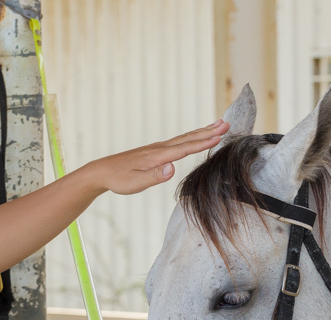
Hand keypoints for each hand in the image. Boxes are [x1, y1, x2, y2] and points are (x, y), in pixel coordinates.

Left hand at [97, 120, 228, 194]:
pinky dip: (191, 136)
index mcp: (157, 157)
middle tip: (228, 123)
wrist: (102, 171)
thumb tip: (172, 168)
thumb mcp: (135, 183)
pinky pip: (178, 141)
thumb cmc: (119, 180)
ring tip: (219, 124)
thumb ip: (154, 176)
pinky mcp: (155, 150)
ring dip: (202, 131)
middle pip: (188, 138)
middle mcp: (159, 149)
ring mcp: (157, 148)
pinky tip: (196, 136)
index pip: (184, 149)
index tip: (220, 137)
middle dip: (208, 132)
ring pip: (184, 137)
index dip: (203, 143)